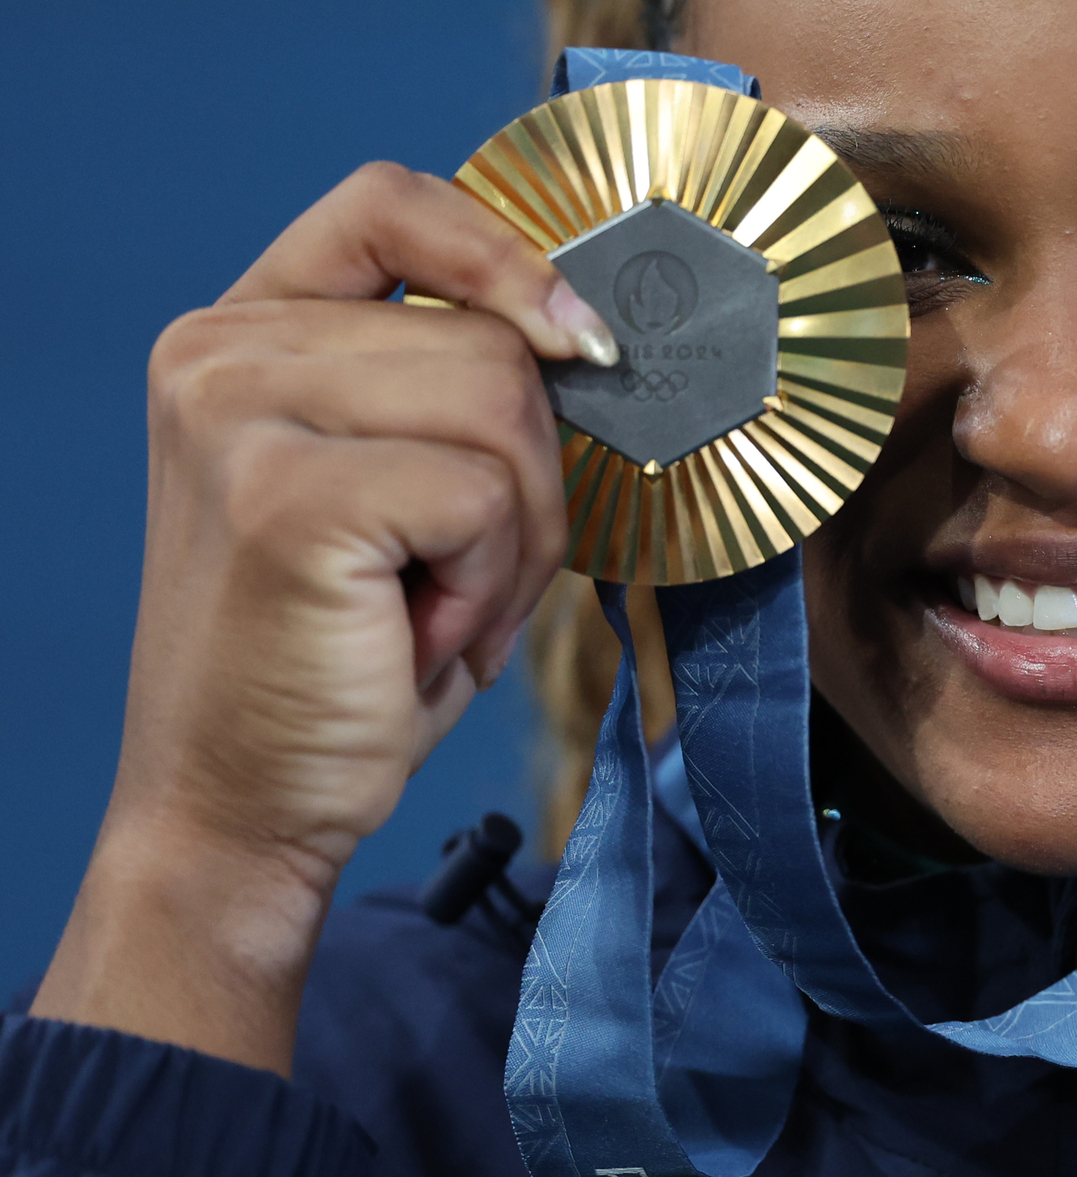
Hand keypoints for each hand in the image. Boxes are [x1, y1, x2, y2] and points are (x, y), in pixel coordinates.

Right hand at [31, 163, 614, 1071]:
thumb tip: (591, 338)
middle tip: (471, 578)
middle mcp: (220, 352)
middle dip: (534, 476)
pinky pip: (486, 492)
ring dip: (518, 537)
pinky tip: (428, 635)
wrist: (243, 808)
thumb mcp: (396, 490)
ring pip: (505, 410)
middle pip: (491, 338)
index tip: (580, 337)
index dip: (506, 253)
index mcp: (244, 332)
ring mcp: (238, 414)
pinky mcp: (283, 496)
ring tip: (444, 609)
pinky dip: (493, 581)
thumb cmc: (343, 657)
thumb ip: (449, 392)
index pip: (391, 203)